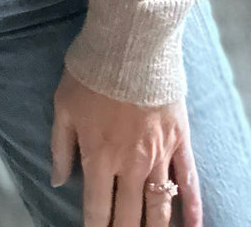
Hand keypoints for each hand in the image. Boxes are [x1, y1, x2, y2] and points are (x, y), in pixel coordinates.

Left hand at [50, 68, 200, 226]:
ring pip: (159, 206)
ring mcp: (159, 155)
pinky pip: (189, 181)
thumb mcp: (63, 106)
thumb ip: (61, 147)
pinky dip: (192, 208)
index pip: (97, 209)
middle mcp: (131, 164)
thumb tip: (58, 180)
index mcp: (99, 157)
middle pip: (130, 215)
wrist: (131, 42)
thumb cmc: (91, 72)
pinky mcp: (180, 141)